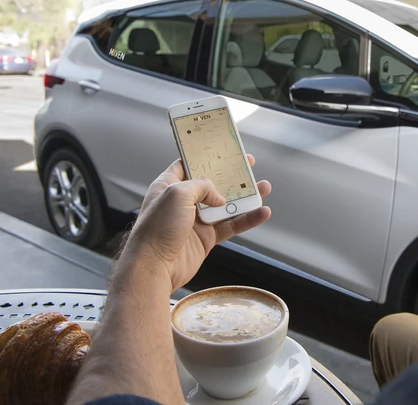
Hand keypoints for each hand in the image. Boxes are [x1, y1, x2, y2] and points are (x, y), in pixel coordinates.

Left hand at [121, 155, 271, 292]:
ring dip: (246, 197)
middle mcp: (182, 202)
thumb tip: (218, 197)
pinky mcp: (206, 238)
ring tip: (264, 187)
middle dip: (232, 175)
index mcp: (169, 185)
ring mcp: (195, 220)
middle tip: (249, 166)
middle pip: (212, 183)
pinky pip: (231, 226)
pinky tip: (261, 213)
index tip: (223, 150)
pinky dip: (247, 219)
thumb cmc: (157, 229)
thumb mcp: (177, 193)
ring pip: (226, 204)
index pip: (188, 164)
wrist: (154, 267)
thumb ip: (201, 186)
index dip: (206, 156)